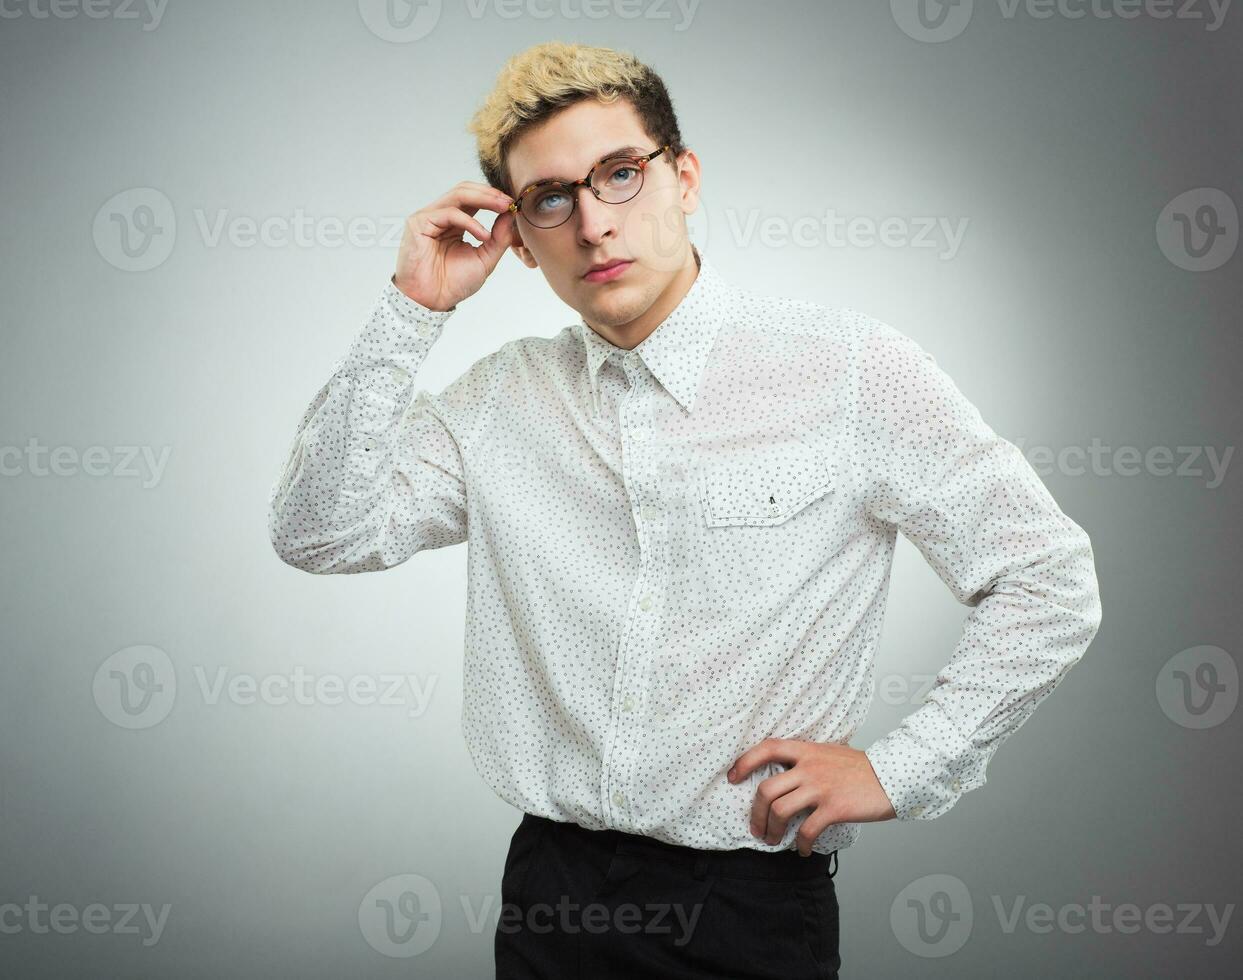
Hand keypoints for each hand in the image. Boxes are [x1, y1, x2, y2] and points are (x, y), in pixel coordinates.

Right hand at [392, 181, 518, 311]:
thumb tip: (510, 215)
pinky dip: (470, 222)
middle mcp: (440, 217)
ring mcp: (429, 217)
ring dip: (483, 199)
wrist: (432, 301)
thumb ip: (498, 238)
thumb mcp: (485, 259)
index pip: (473, 199)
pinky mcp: (419, 223)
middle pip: (465, 191)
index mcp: (455, 223)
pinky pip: (450, 213)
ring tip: (503, 207)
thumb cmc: (453, 284)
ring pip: (458, 195)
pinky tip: (483, 235)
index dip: (493, 198)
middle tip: (509, 201)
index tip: (513, 204)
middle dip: (490, 193)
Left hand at [727, 739, 896, 856]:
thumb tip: (783, 775)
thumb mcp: (828, 753)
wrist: (892, 776)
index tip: (733, 777)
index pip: (767, 748)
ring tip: (774, 840)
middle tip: (756, 828)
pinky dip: (800, 844)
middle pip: (766, 789)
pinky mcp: (834, 808)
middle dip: (755, 813)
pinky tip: (802, 849)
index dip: (744, 761)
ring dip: (772, 830)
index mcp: (806, 750)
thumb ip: (806, 760)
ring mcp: (821, 788)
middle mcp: (810, 767)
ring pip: (780, 811)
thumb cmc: (860, 768)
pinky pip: (807, 830)